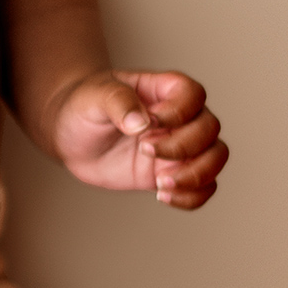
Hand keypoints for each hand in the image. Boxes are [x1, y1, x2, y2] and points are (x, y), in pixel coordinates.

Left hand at [49, 69, 227, 210]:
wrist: (71, 136)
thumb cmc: (84, 106)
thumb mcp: (94, 96)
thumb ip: (118, 102)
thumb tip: (141, 122)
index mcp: (164, 90)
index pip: (193, 94)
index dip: (180, 111)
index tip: (150, 122)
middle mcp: (181, 117)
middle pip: (210, 128)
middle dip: (182, 146)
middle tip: (145, 150)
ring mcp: (180, 146)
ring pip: (215, 158)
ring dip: (196, 174)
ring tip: (160, 184)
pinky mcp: (173, 172)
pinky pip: (203, 187)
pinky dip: (191, 197)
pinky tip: (162, 196)